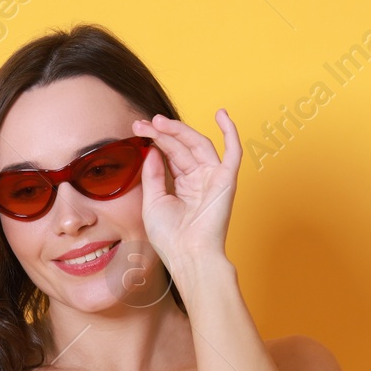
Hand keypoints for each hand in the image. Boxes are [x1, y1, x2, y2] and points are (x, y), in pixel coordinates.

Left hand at [131, 110, 241, 272]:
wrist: (187, 255)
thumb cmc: (170, 237)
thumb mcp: (152, 202)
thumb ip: (153, 174)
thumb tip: (152, 149)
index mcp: (183, 185)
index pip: (170, 154)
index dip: (155, 139)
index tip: (137, 129)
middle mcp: (199, 179)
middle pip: (181, 147)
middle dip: (162, 133)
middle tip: (143, 123)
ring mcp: (213, 178)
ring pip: (198, 145)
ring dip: (180, 130)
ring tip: (158, 121)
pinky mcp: (227, 181)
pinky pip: (233, 152)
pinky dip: (230, 132)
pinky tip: (222, 114)